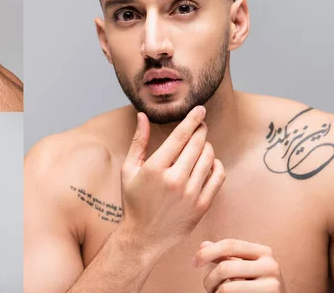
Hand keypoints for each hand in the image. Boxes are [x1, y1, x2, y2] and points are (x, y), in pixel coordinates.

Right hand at [120, 106, 224, 248]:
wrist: (143, 237)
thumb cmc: (134, 201)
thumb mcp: (128, 170)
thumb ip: (138, 141)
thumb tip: (142, 115)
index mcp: (155, 168)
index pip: (180, 136)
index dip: (192, 119)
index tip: (200, 109)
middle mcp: (174, 180)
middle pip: (197, 144)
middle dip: (201, 129)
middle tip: (200, 124)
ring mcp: (190, 194)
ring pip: (209, 158)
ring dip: (207, 146)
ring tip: (201, 144)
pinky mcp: (202, 206)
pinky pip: (218, 177)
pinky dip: (217, 165)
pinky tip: (210, 162)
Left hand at [194, 239, 286, 292]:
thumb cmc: (255, 284)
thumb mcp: (242, 266)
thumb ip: (224, 255)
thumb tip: (203, 245)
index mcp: (264, 251)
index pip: (229, 245)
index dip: (207, 252)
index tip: (193, 262)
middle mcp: (271, 266)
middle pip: (225, 268)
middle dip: (209, 279)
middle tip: (207, 287)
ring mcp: (272, 285)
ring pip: (227, 288)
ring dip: (215, 292)